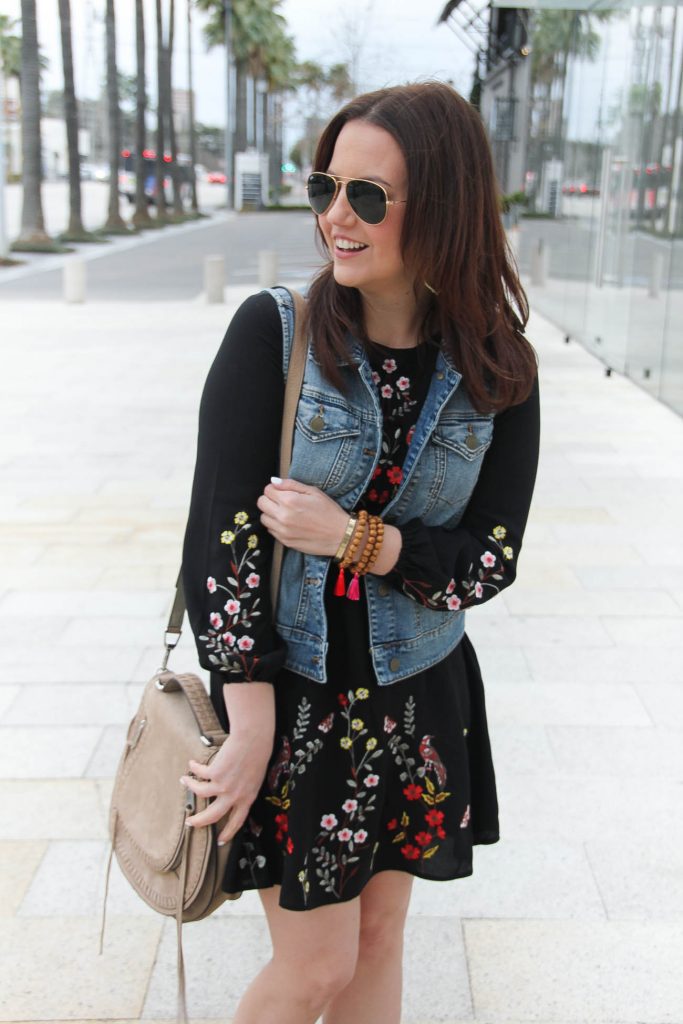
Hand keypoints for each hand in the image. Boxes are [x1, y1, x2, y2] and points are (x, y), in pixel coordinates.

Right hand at [180, 686, 274, 843]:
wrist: (254, 738)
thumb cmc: (258, 753)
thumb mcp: (255, 776)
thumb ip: (244, 787)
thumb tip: (232, 791)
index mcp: (248, 797)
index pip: (237, 821)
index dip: (229, 832)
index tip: (221, 841)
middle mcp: (235, 795)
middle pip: (213, 815)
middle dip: (199, 821)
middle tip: (190, 822)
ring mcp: (224, 785)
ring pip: (200, 794)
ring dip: (190, 786)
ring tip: (184, 781)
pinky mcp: (215, 774)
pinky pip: (199, 774)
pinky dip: (194, 768)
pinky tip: (192, 764)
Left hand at [257, 477, 348, 556]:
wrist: (340, 536)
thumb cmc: (329, 512)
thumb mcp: (313, 492)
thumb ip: (291, 485)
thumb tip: (274, 481)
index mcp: (289, 501)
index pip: (267, 490)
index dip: (274, 488)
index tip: (282, 491)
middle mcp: (282, 516)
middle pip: (261, 503)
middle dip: (269, 499)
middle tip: (282, 501)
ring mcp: (282, 531)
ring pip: (263, 518)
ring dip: (271, 513)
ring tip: (285, 513)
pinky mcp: (284, 541)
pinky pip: (271, 530)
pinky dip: (276, 525)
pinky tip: (289, 523)